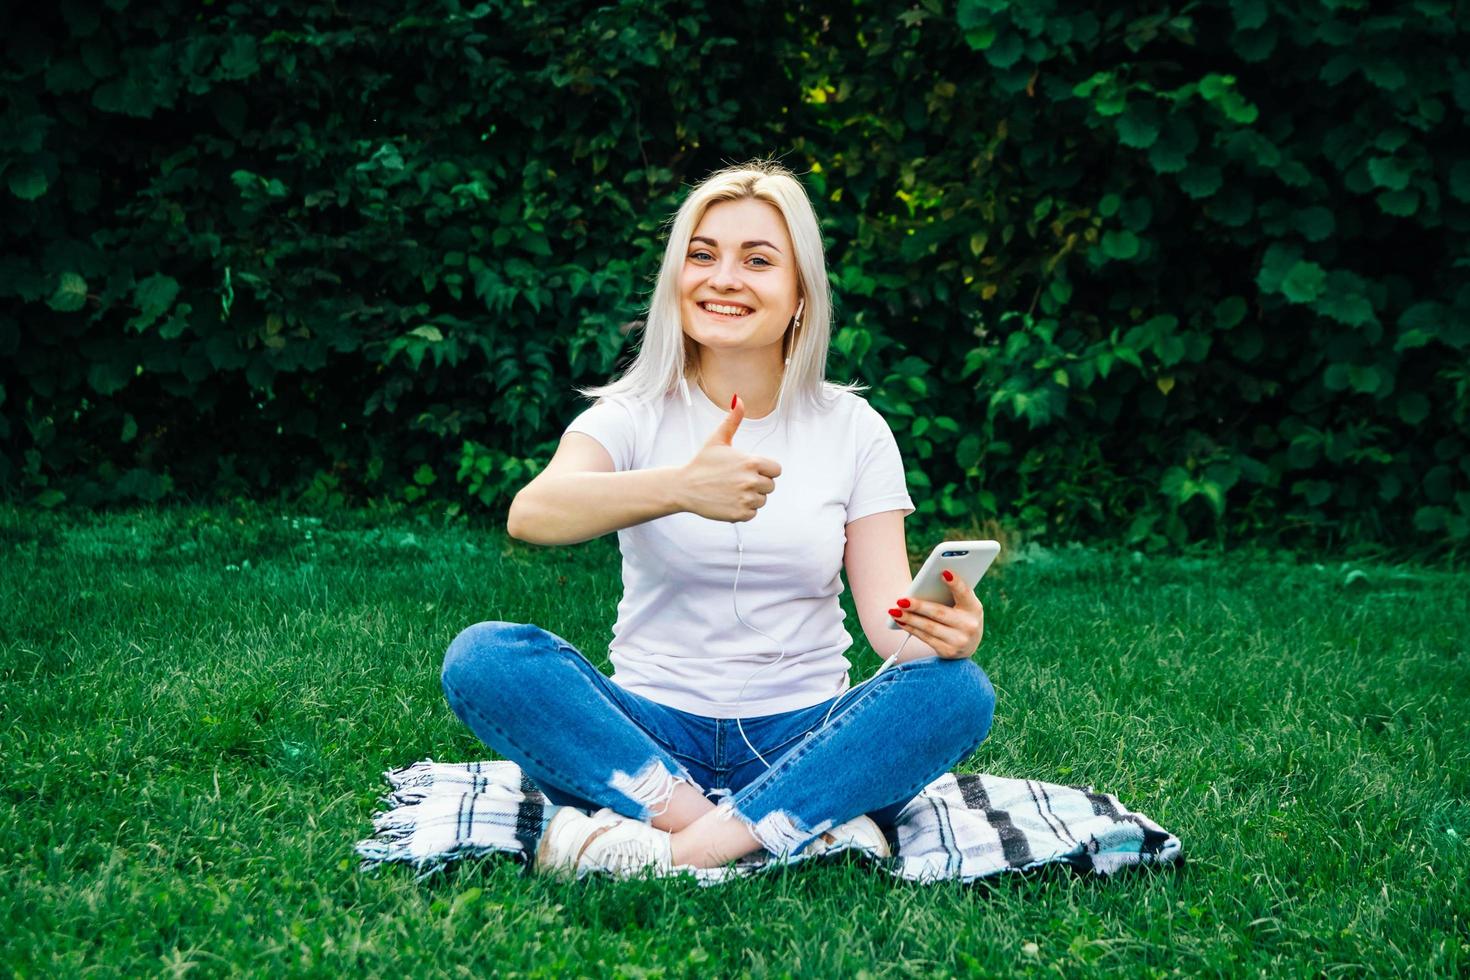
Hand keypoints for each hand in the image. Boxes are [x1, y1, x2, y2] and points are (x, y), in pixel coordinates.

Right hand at [677, 393, 782, 522]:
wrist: (684, 487)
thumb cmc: (702, 463)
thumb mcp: (717, 440)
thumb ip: (732, 420)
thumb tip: (738, 400)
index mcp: (751, 462)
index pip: (776, 470)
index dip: (765, 470)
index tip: (749, 470)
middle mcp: (751, 480)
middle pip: (770, 486)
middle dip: (757, 484)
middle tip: (736, 481)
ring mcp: (746, 498)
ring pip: (762, 500)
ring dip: (750, 497)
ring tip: (731, 491)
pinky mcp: (740, 514)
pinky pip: (752, 513)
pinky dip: (743, 510)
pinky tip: (728, 501)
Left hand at [888, 568, 984, 659]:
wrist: (967, 645)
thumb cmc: (960, 616)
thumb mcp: (963, 604)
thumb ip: (952, 593)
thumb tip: (929, 580)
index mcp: (974, 608)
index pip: (964, 593)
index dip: (956, 583)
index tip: (944, 572)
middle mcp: (969, 626)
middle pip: (940, 613)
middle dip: (918, 606)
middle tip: (901, 600)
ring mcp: (959, 641)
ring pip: (929, 627)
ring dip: (909, 618)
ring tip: (894, 610)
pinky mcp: (947, 651)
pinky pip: (925, 638)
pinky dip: (910, 628)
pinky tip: (900, 621)